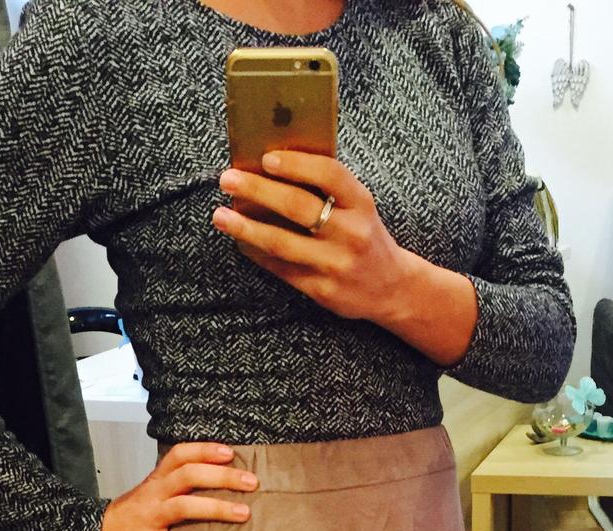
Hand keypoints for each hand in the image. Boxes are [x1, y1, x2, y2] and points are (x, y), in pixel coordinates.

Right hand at [98, 441, 258, 530]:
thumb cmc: (128, 516)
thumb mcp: (148, 493)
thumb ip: (174, 485)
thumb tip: (214, 479)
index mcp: (155, 480)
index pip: (180, 455)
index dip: (205, 450)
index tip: (230, 453)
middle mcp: (152, 495)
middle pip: (188, 476)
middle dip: (222, 478)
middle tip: (251, 483)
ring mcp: (148, 519)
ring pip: (183, 507)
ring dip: (216, 509)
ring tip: (244, 514)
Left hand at [212, 150, 412, 321]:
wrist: (391, 288)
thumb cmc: (365, 236)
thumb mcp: (358, 207)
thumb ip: (327, 188)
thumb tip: (272, 166)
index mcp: (361, 204)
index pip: (328, 174)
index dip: (296, 164)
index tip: (265, 158)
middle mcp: (350, 233)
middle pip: (297, 206)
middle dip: (257, 190)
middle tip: (228, 179)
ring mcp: (335, 265)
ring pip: (281, 242)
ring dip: (245, 228)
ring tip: (220, 216)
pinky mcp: (322, 290)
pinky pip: (281, 269)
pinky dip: (256, 253)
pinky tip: (240, 240)